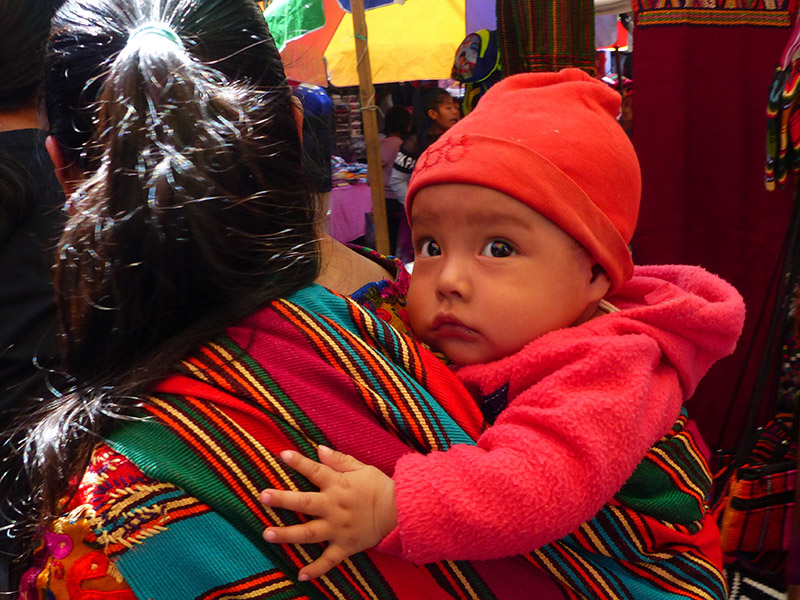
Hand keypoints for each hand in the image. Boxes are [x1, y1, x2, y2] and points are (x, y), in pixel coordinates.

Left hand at [260, 445, 396, 580]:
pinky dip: (315, 569)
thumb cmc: (379, 486)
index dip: (298, 462)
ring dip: (287, 534)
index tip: (282, 454)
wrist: (401, 511)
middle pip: (305, 503)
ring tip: (267, 534)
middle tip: (263, 496)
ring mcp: (339, 528)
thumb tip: (319, 449)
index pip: (315, 471)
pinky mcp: (346, 546)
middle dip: (283, 500)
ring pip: (309, 533)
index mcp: (338, 485)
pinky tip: (300, 575)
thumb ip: (339, 460)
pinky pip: (328, 560)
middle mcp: (335, 507)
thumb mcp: (361, 468)